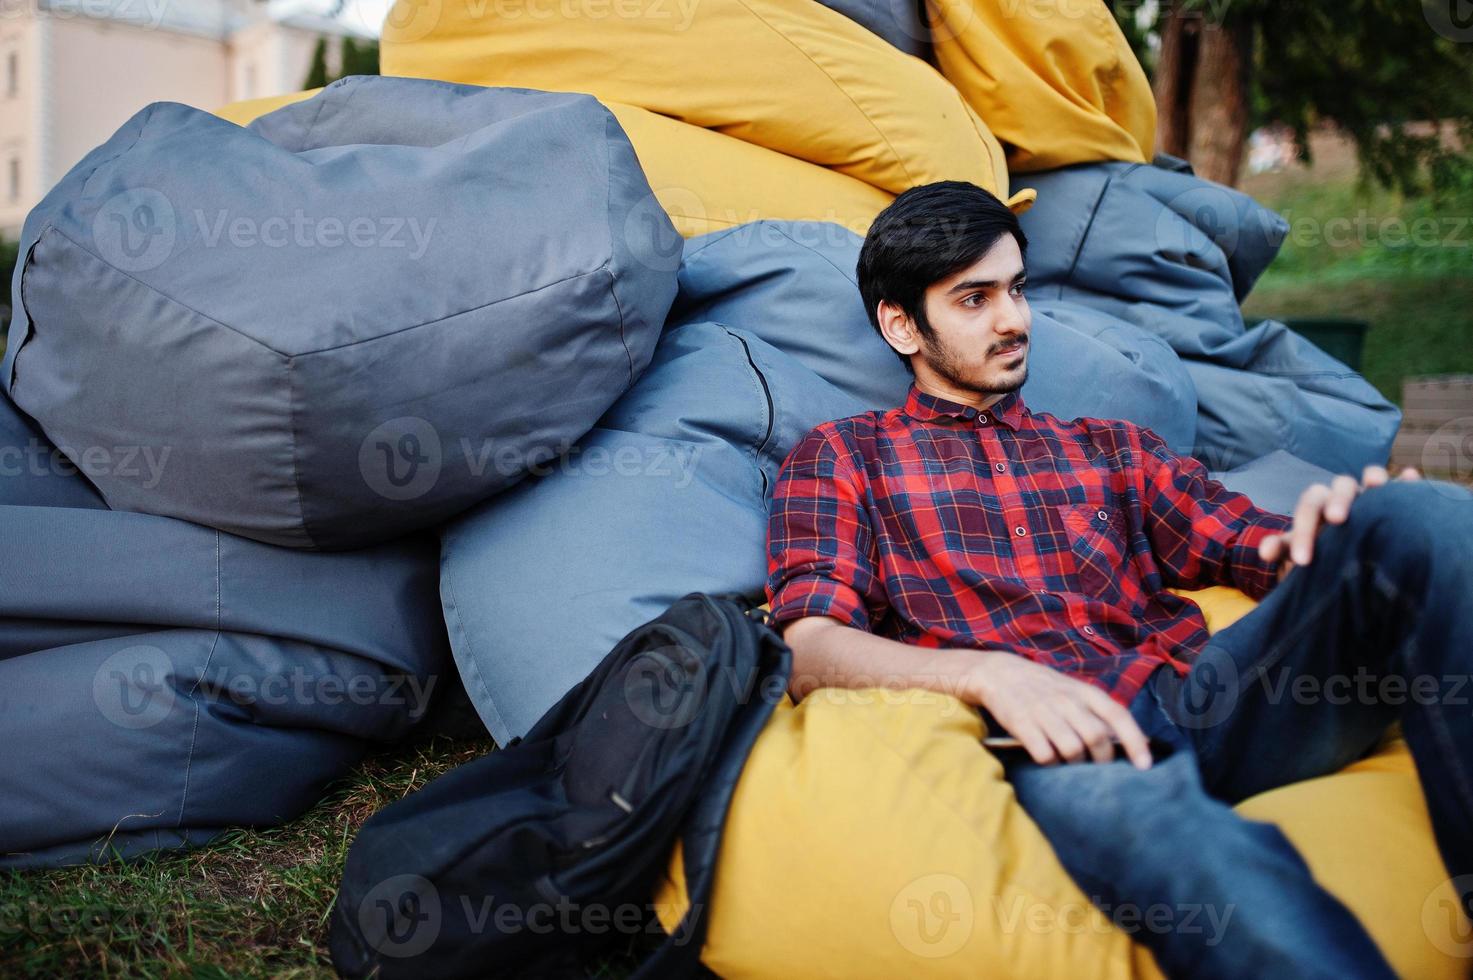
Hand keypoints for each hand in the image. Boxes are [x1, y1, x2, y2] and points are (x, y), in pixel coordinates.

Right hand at [965, 651, 1152, 768]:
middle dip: (1102, 761)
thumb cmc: (1044, 687)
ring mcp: (1043, 712)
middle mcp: (1067, 700)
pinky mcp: (1021, 723)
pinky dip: (1050, 764)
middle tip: (1098, 770)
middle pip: (1097, 738)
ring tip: (1070, 764)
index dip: (1135, 742)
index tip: (1146, 766)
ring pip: (1072, 749)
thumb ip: (1100, 714)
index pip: (1118, 716)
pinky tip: (1048, 760)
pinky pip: (1044, 754)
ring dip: (1075, 764)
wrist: (998, 673)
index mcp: (1085, 692)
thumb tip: (1137, 743)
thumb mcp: (1074, 691)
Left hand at [1258, 464, 1420, 575]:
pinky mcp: (1395, 500)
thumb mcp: (1300, 551)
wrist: (1344, 552)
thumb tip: (1264, 552)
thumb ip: (1284, 548)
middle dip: (1338, 501)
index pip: (1308, 509)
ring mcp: (1370, 494)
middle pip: (1339, 488)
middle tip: (1337, 519)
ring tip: (1377, 485)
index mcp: (1317, 504)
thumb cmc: (1320, 551)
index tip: (1303, 560)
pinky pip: (1402, 486)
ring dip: (1373, 478)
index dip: (1303, 532)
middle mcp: (1343, 494)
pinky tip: (1412, 477)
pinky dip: (1407, 481)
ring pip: (1370, 476)